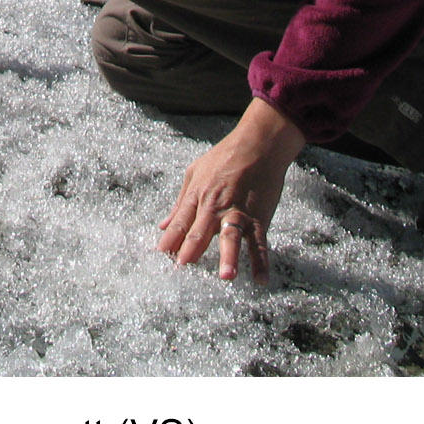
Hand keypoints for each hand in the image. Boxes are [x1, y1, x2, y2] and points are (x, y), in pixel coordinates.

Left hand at [156, 98, 307, 283]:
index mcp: (198, 196)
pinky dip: (261, 261)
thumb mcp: (195, 173)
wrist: (258, 144)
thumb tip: (163, 226)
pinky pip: (260, 242)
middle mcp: (215, 207)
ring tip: (226, 277)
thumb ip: (180, 202)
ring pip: (232, 237)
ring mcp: (238, 212)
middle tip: (182, 270)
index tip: (161, 257)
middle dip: (190, 252)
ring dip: (229, 257)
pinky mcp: (259, 216)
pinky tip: (260, 279)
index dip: (170, 240)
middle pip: (200, 232)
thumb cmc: (225, 156)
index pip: (180, 223)